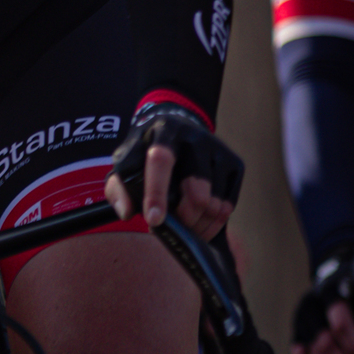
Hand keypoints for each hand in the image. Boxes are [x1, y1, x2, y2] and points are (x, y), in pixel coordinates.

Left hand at [107, 100, 241, 235]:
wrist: (180, 125)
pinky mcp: (235, 164)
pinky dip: (214, 223)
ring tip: (184, 227)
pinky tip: (200, 223)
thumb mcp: (126, 161)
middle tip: (172, 227)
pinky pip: (228, 206)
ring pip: (215, 204)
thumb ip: (117, 188)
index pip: (161, 161)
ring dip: (199, 226)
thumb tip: (126, 211)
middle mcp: (196, 138)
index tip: (154, 220)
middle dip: (184, 219)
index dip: (157, 193)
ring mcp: (219, 151)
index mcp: (164, 132)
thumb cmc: (148, 150)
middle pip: (197, 192)